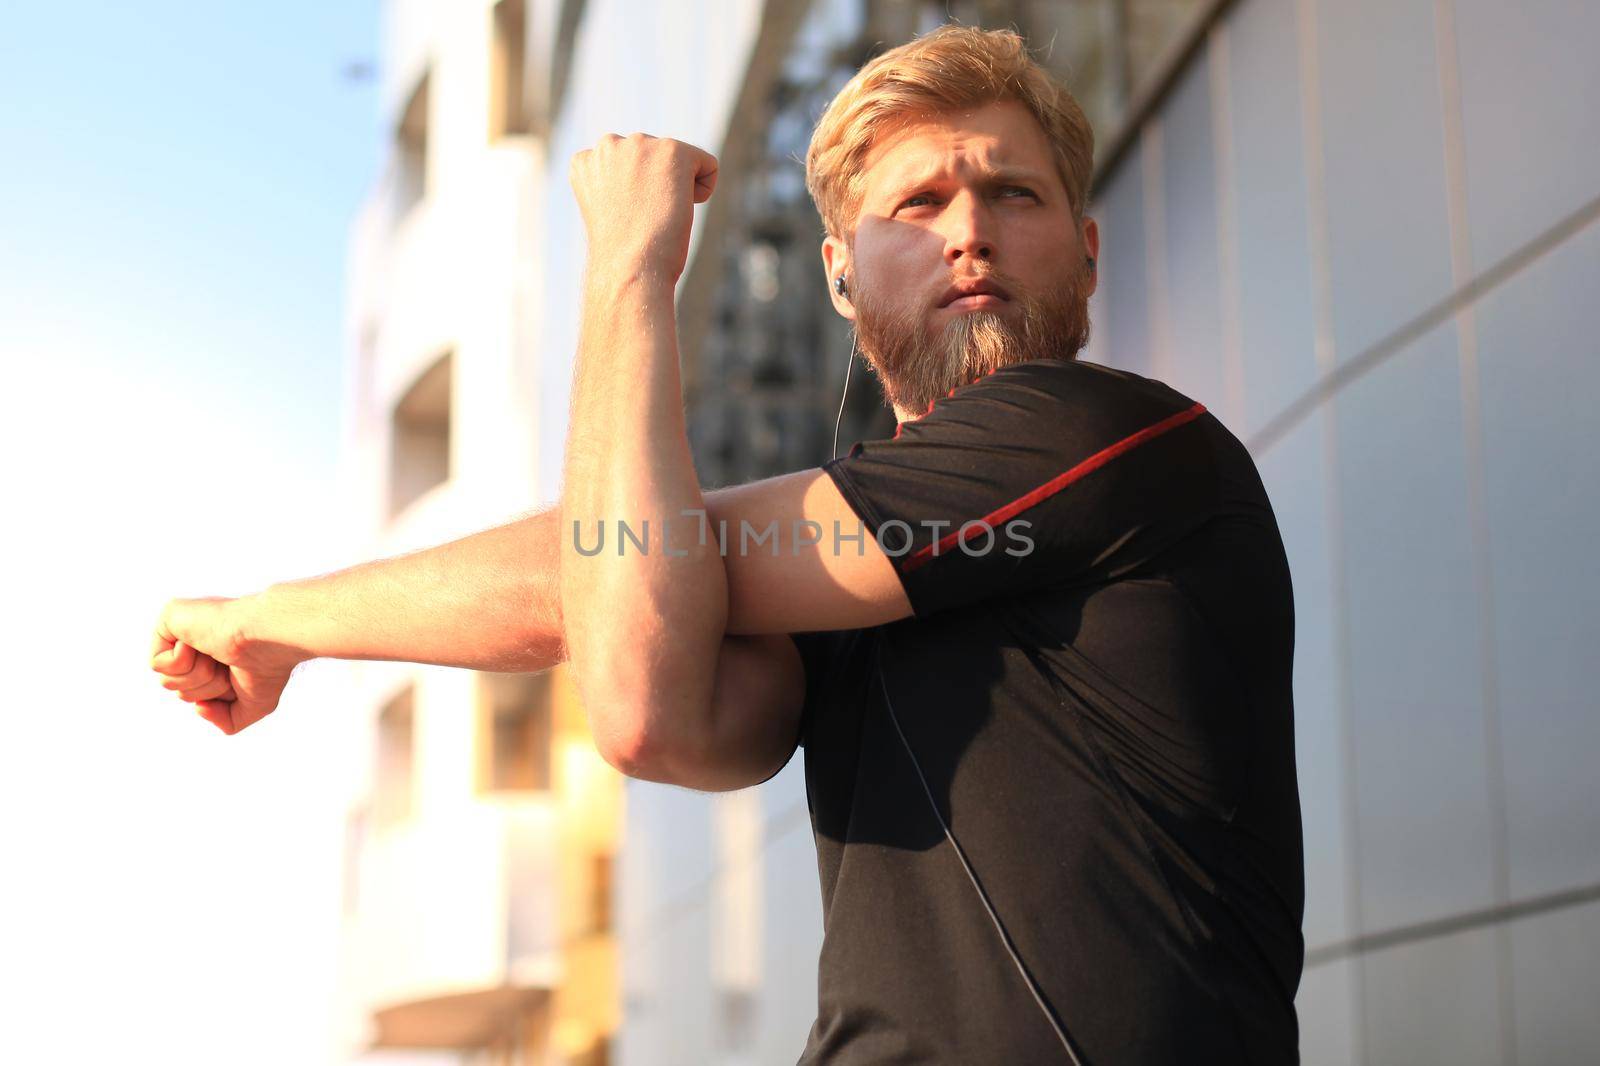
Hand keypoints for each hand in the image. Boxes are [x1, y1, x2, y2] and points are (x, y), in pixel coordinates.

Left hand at [150, 595, 308, 734]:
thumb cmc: (268, 664)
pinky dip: (183, 661)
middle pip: (178, 690)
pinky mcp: (169, 616)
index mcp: (214, 655)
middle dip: (206, 688)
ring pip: (166, 680)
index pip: (194, 693)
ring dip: (198, 676)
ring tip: (218, 653)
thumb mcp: (255, 705)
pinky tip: (202, 642)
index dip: (215, 695)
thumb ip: (228, 720)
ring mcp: (182, 628)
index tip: (238, 674)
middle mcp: (197, 640)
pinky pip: (157, 663)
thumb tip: (199, 709)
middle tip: (228, 664)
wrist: (270, 637)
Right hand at [568, 132, 717, 283]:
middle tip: (642, 218)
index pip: (629, 168)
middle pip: (654, 161)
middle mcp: (609, 144)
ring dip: (676, 189)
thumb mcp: (611, 210)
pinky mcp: (672, 150)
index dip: (636, 198)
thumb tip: (649, 181)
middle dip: (656, 189)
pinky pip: (708, 165)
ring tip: (656, 213)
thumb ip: (621, 183)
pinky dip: (704, 190)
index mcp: (587, 160)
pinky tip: (681, 208)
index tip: (626, 218)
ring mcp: (640, 143)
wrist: (629, 267)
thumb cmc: (621, 254)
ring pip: (678, 162)